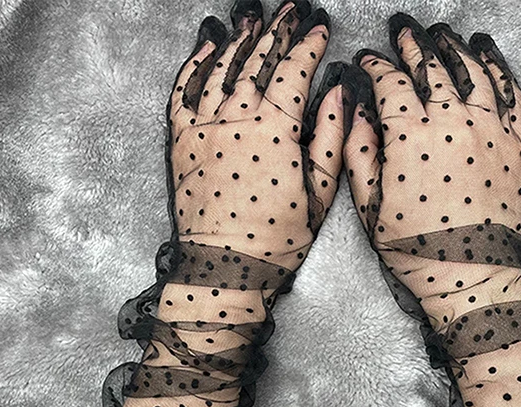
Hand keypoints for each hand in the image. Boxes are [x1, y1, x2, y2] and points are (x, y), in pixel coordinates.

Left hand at [166, 0, 349, 269]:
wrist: (225, 267)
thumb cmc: (275, 240)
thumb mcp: (318, 194)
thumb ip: (330, 139)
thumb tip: (339, 94)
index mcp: (275, 131)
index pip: (293, 71)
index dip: (308, 45)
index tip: (319, 28)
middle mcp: (236, 119)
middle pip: (256, 61)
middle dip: (275, 31)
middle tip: (288, 11)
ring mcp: (204, 128)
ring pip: (221, 69)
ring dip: (238, 40)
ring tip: (251, 19)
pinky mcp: (181, 142)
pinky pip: (183, 92)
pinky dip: (194, 65)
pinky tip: (206, 47)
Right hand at [344, 13, 520, 248]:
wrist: (472, 276)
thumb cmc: (418, 249)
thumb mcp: (371, 208)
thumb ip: (358, 154)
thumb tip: (356, 113)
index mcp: (411, 137)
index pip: (391, 83)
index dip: (377, 66)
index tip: (369, 61)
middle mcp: (453, 122)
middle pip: (432, 66)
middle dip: (414, 44)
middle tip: (405, 31)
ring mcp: (491, 130)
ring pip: (473, 71)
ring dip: (455, 48)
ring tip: (444, 35)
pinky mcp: (519, 145)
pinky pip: (512, 94)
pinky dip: (498, 69)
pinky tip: (488, 57)